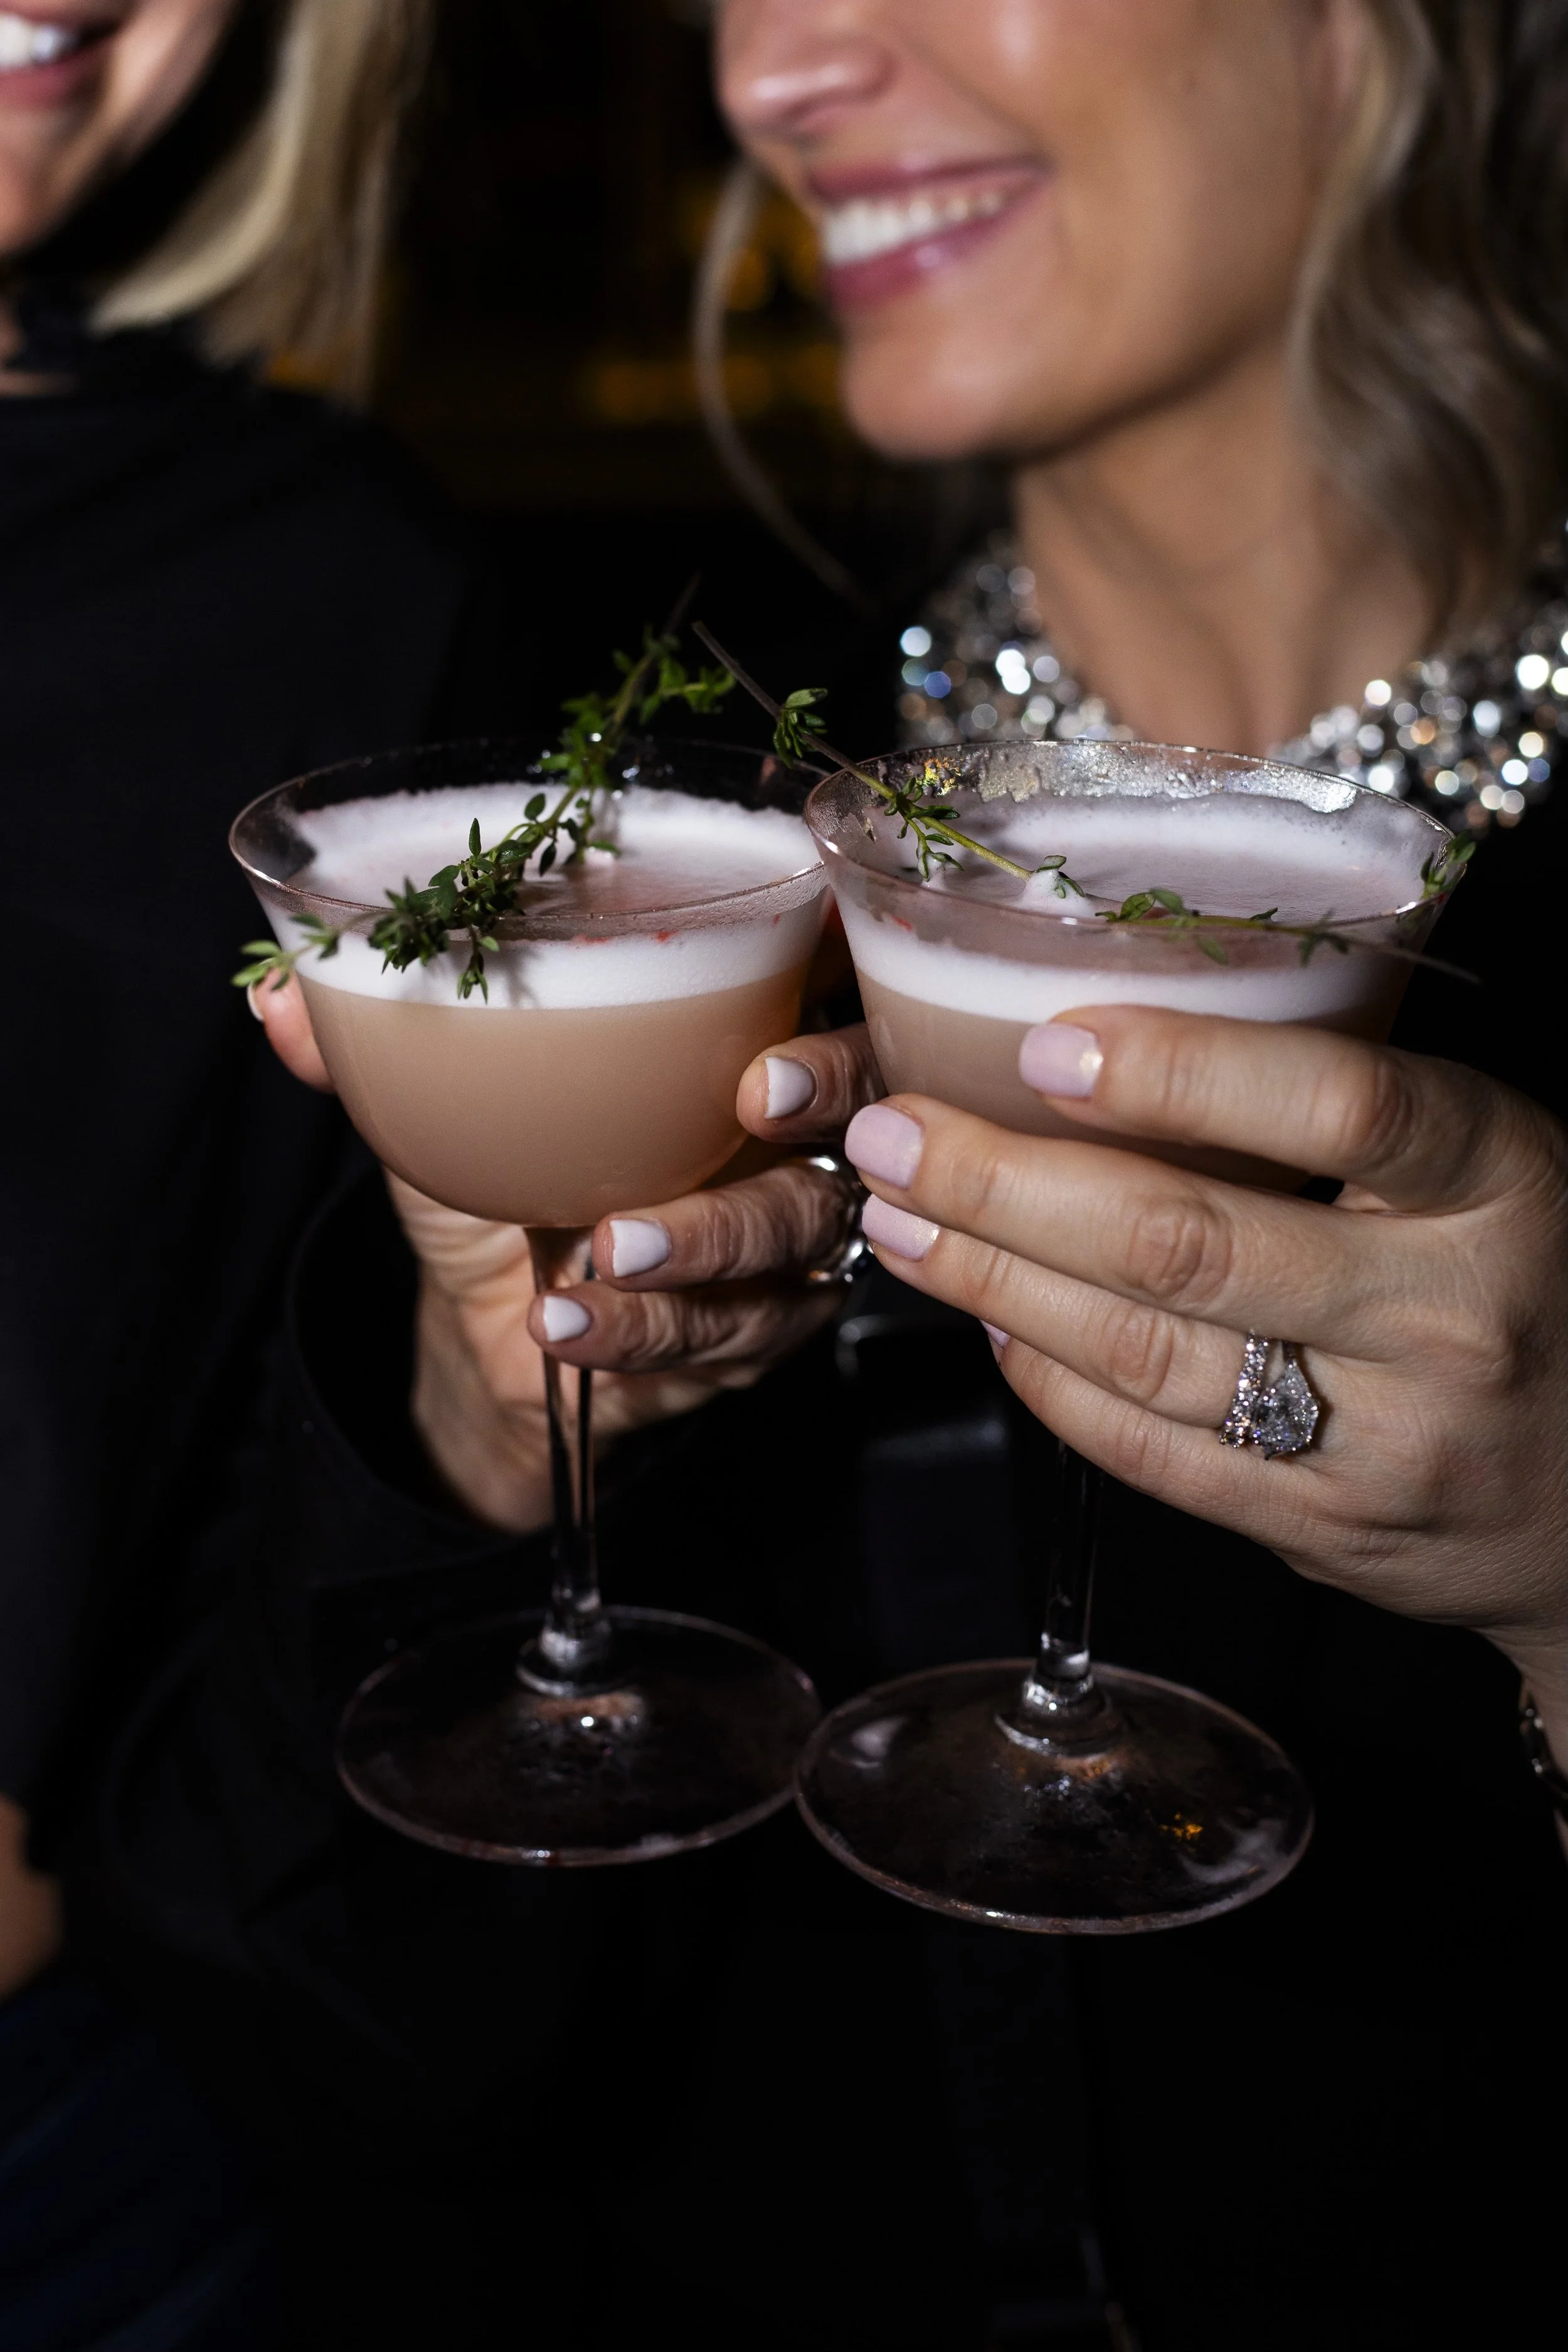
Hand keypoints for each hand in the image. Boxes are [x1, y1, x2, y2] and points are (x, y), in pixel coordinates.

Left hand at [251, 977, 884, 1530]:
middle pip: (864, 1105)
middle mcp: (785, 1136)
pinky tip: (566, 1322)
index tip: (806, 935)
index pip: (831, 977)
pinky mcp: (757, 1339)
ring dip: (706, 1239)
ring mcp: (785, 1242)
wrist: (498, 1336)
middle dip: (825, 1092)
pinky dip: (635, 1333)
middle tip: (756, 1097)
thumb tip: (276, 996)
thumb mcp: (446, 1107)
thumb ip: (381, 1047)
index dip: (838, 955)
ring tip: (612, 1247)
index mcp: (735, 1040)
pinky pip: (721, 1338)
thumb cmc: (504, 1185)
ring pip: (794, 1234)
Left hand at [843, 1007, 1567, 1780]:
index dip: (1179, 1074)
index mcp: (1501, 1183)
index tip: (1044, 1045)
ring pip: (1148, 1353)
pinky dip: (1052, 1383)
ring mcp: (1386, 1441)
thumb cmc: (1523, 1280)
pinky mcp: (1324, 1531)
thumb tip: (1105, 1032)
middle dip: (1009, 1187)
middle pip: (1193, 1244)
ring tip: (899, 1219)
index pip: (1342, 1108)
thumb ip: (1341, 1111)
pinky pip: (1153, 1454)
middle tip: (893, 1135)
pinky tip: (990, 1321)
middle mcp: (1450, 1315)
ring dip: (995, 1281)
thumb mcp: (1483, 1166)